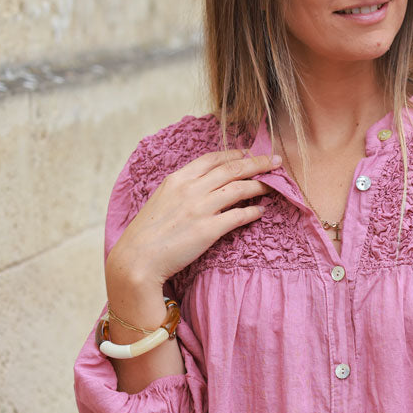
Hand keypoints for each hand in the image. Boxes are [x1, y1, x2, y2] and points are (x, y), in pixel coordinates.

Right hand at [106, 150, 279, 292]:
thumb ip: (181, 190)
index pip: (212, 159)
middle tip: (275, 161)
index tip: (249, 153)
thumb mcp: (161, 200)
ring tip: (275, 184)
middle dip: (257, 163)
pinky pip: (238, 216)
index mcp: (178, 179)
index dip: (235, 154)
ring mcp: (200, 208)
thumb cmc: (146, 234)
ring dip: (260, 184)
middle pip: (232, 169)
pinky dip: (254, 212)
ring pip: (239, 189)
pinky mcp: (208, 230)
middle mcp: (191, 189)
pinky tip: (262, 211)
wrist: (137, 259)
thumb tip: (202, 186)